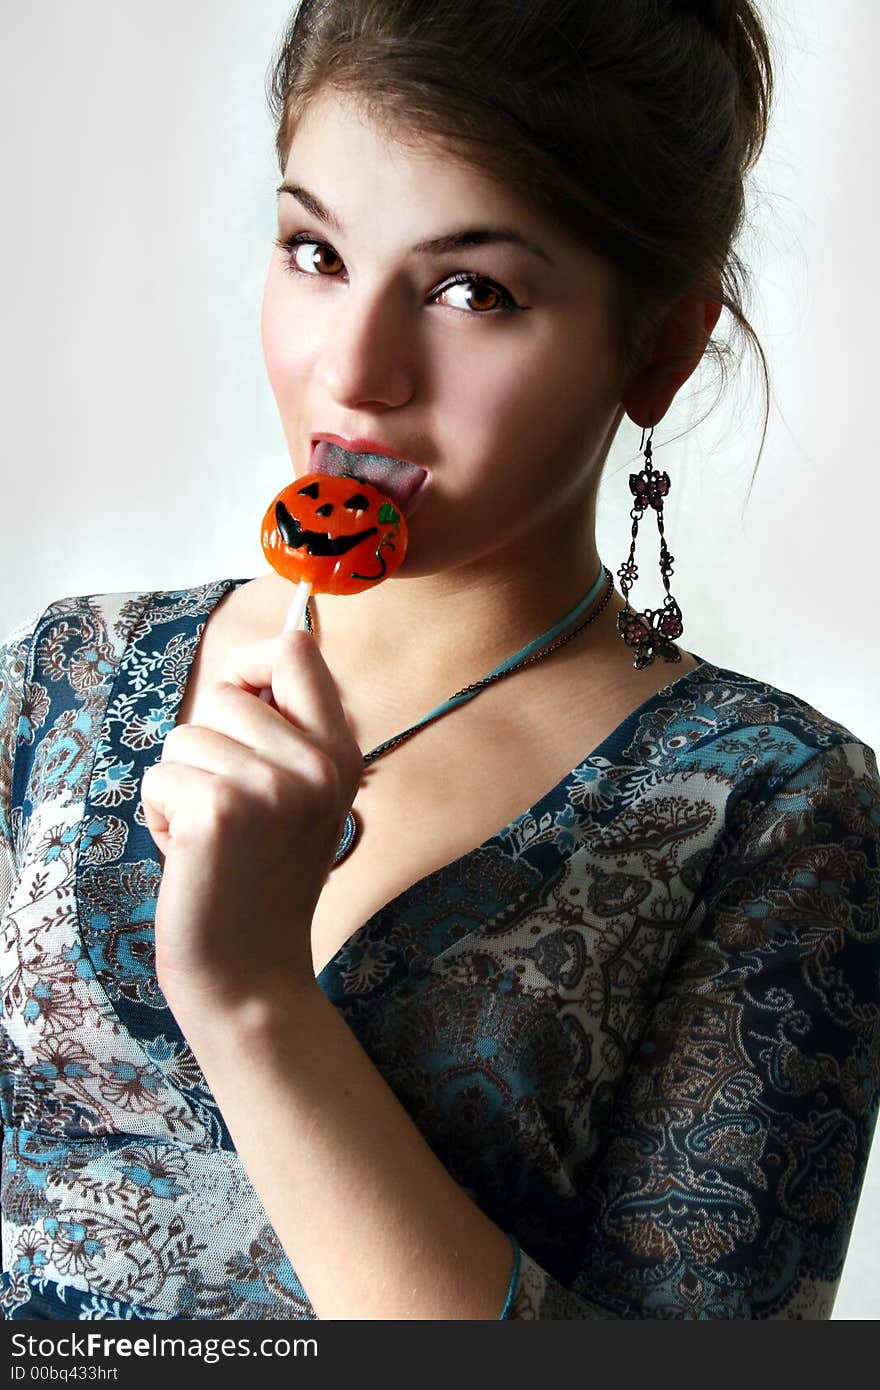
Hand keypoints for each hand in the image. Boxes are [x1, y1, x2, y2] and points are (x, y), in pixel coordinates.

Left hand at [141, 630, 362, 1018]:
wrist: (251, 977)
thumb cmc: (259, 885)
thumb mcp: (299, 802)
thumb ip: (283, 738)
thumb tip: (240, 673)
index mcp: (341, 755)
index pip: (296, 651)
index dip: (251, 663)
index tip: (239, 700)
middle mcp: (316, 765)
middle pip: (225, 692)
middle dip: (204, 743)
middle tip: (227, 807)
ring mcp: (272, 787)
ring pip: (184, 735)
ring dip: (179, 785)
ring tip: (209, 837)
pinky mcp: (221, 811)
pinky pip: (159, 776)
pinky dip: (159, 815)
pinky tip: (190, 856)